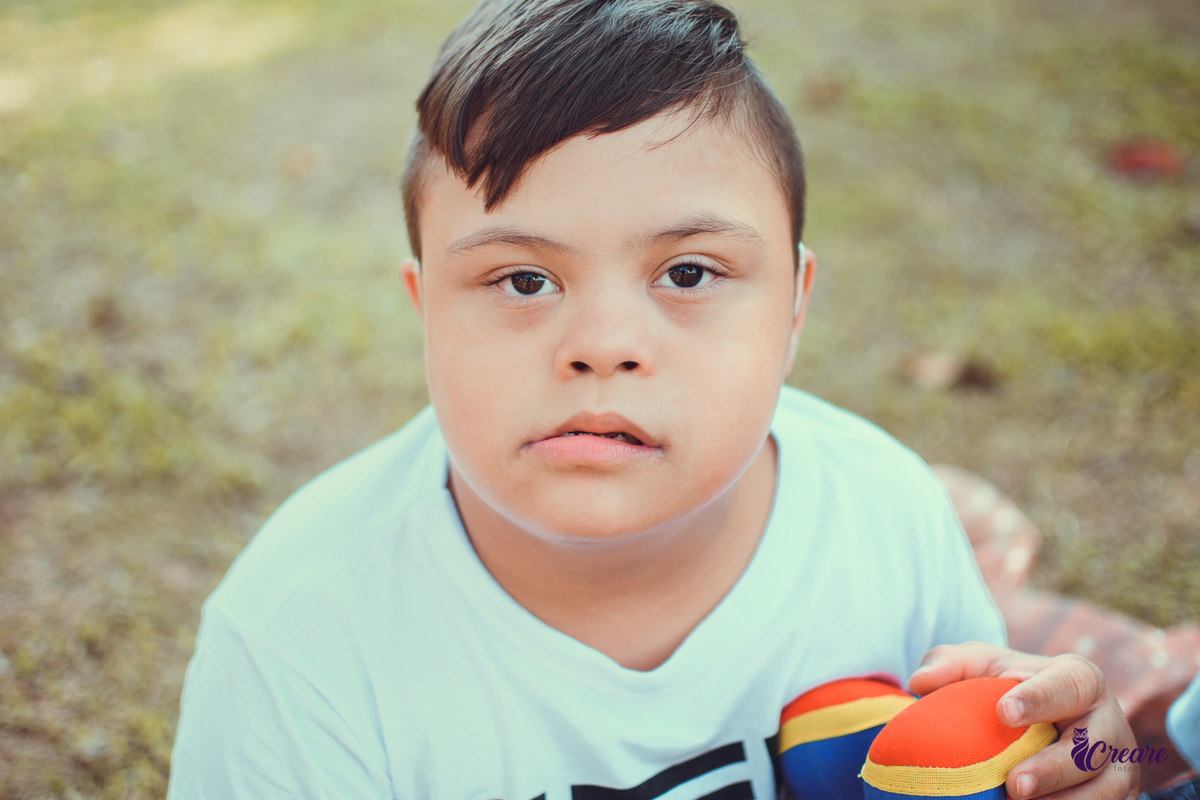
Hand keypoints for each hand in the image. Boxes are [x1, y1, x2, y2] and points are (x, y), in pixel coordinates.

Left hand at [908, 642, 1138, 799]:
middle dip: (1054, 769)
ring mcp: (1120, 765)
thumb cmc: (1008, 689)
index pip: (1067, 685)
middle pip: (1092, 748)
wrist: (1044, 723)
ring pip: (1106, 791)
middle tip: (1014, 785)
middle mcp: (1109, 722)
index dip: (1040, 698)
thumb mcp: (982, 667)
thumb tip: (918, 681)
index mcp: (1080, 679)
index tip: (1004, 712)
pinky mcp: (1118, 796)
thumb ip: (951, 664)